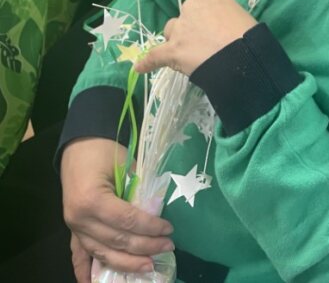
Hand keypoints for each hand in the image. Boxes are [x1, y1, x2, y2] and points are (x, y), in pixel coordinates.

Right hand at [61, 138, 173, 278]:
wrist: (79, 145)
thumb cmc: (103, 150)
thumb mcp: (125, 163)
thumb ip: (138, 189)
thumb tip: (157, 209)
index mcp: (92, 200)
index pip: (126, 221)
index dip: (150, 228)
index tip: (168, 229)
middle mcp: (80, 219)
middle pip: (117, 241)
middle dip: (145, 247)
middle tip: (167, 247)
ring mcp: (74, 227)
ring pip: (103, 253)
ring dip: (127, 262)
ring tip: (148, 266)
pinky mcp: (73, 229)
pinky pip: (79, 255)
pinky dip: (86, 271)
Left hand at [134, 0, 256, 75]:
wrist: (244, 56)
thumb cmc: (249, 35)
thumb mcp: (241, 15)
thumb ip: (224, 16)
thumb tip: (221, 29)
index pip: (203, 2)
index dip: (208, 17)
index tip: (217, 28)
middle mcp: (192, 5)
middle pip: (185, 17)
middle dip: (192, 28)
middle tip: (209, 44)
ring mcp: (181, 28)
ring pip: (172, 32)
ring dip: (178, 41)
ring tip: (193, 57)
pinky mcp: (173, 50)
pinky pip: (155, 56)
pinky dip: (147, 62)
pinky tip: (139, 68)